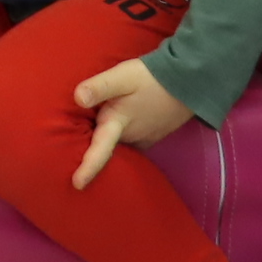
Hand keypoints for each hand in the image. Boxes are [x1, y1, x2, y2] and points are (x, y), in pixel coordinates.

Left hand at [68, 56, 195, 188]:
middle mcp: (131, 137)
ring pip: (120, 145)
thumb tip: (78, 98)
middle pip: (107, 149)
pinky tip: (120, 128)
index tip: (77, 185)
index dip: (88, 168)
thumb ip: (100, 87)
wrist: (189, 81)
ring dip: (109, 143)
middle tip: (73, 153)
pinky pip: (132, 141)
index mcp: (118, 124)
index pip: (100, 150)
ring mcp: (144, 138)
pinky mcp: (154, 135)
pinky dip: (123, 137)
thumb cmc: (152, 78)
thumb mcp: (123, 76)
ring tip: (90, 141)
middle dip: (91, 153)